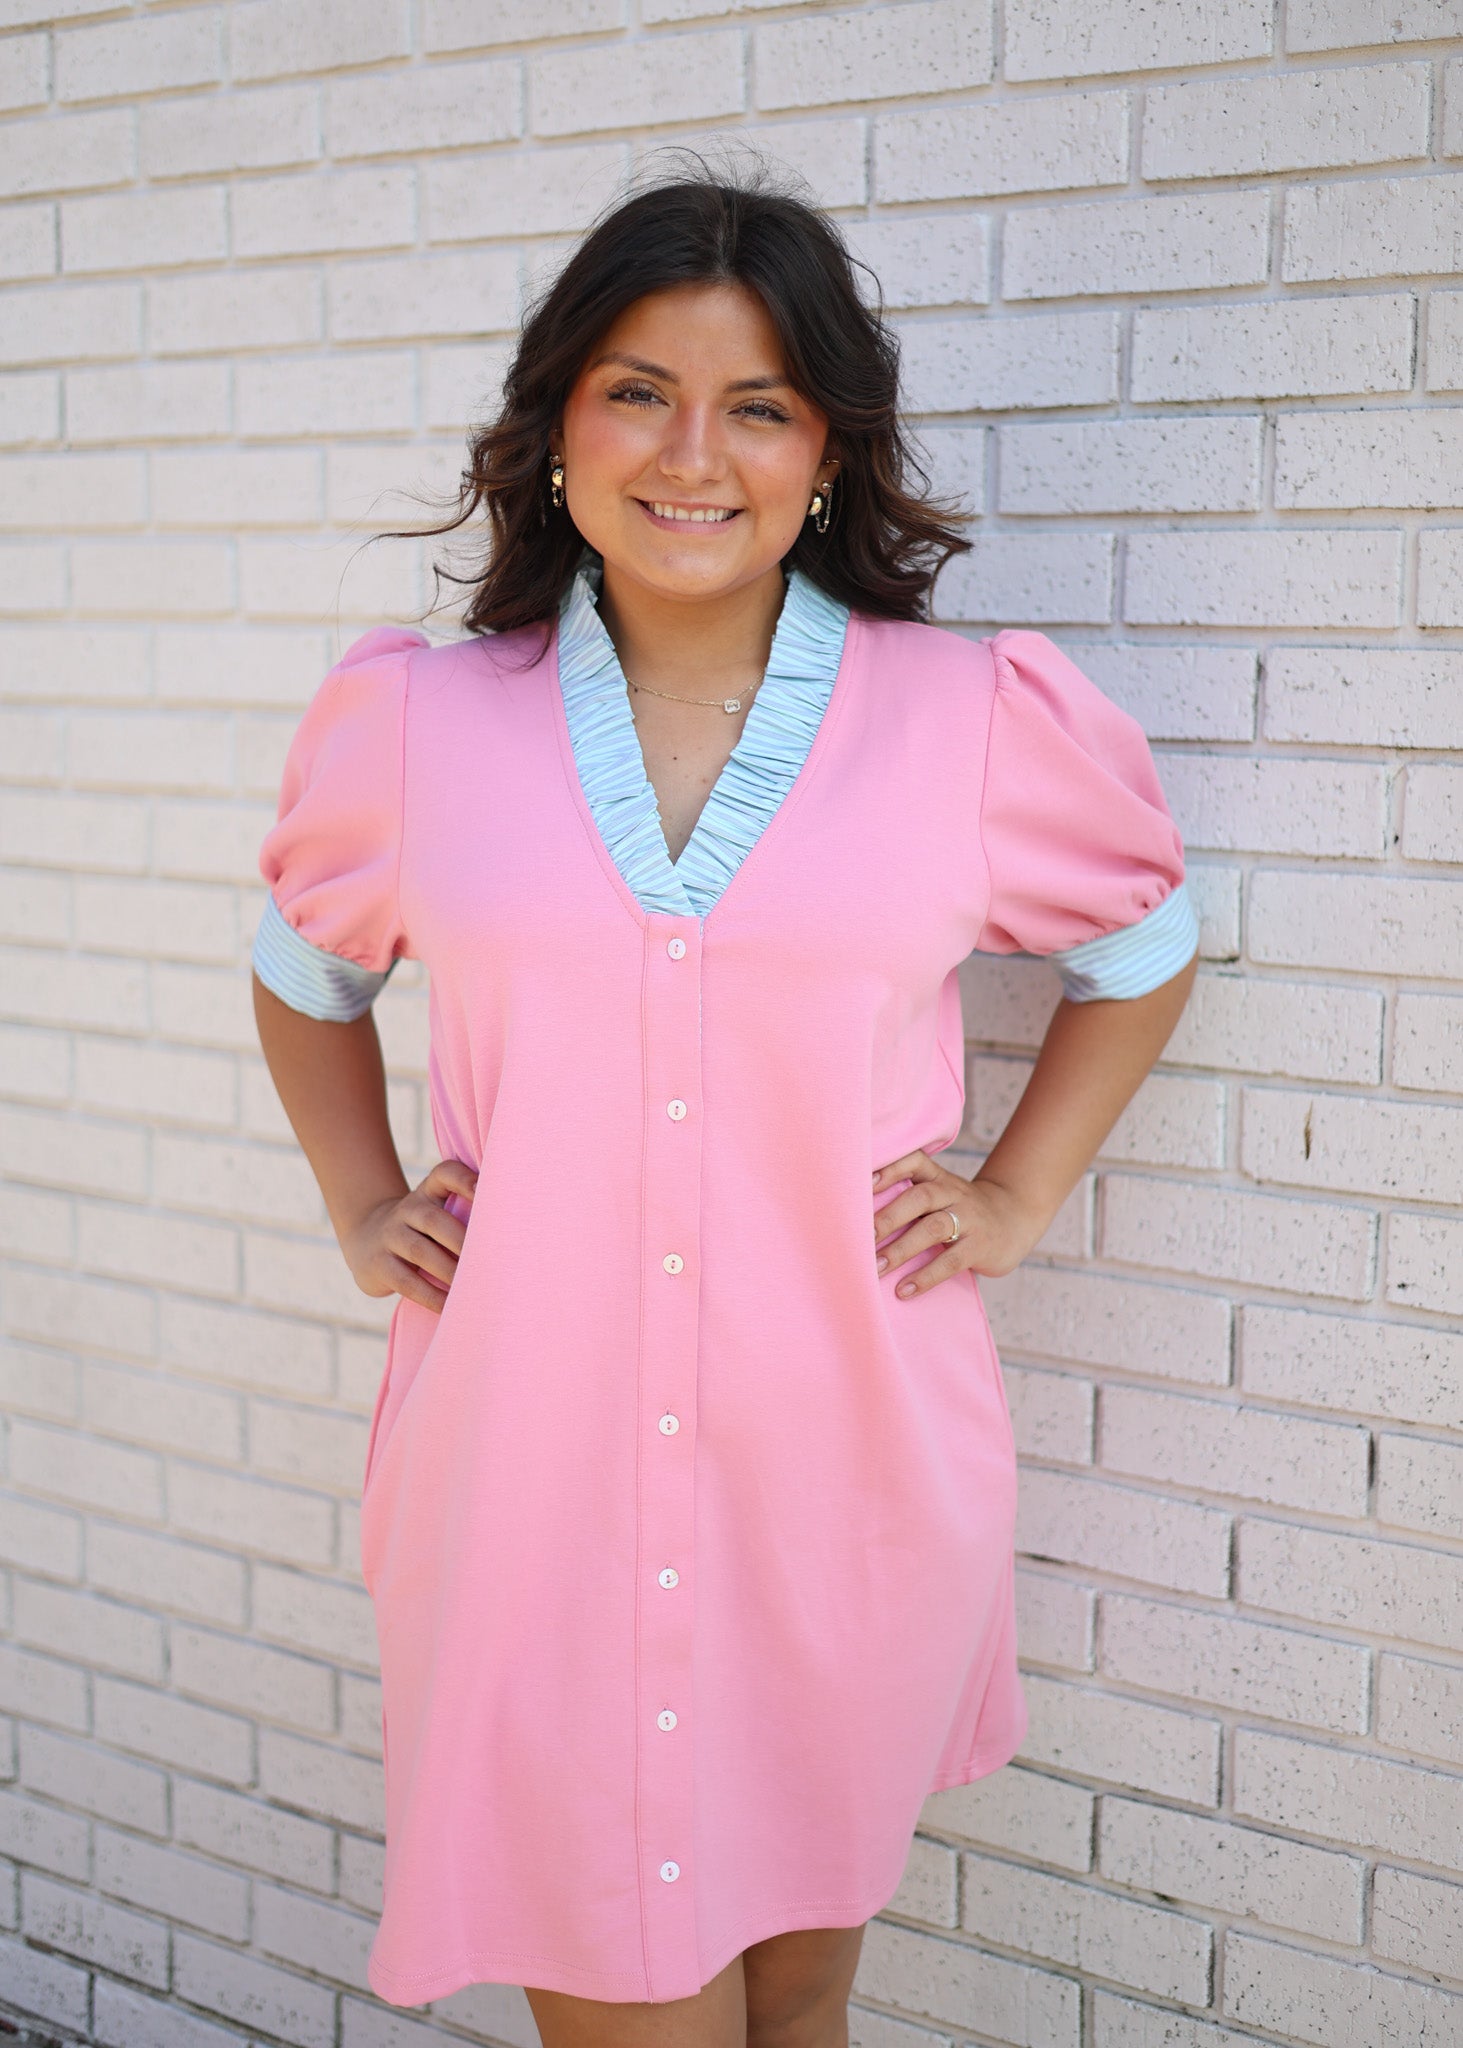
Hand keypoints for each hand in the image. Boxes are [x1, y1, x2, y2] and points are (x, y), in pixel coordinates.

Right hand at [341, 1159, 477, 1313]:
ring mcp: (390, 1236)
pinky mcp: (379, 1265)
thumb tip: (514, 1235)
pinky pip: (407, 1282)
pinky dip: (431, 1296)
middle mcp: (407, 1209)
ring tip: (473, 1287)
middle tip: (489, 1260)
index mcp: (428, 1192)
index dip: (463, 1179)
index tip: (483, 1189)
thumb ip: (466, 1212)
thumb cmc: (421, 1229)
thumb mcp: (436, 1210)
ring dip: (449, 1271)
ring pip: (419, 1251)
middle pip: (434, 1220)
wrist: (366, 1239)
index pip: (444, 1174)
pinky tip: (451, 1306)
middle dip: (461, 1241)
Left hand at [872, 1150, 1039, 1297]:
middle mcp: (953, 1193)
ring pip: (933, 1228)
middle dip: (887, 1217)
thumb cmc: (960, 1210)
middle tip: (859, 1238)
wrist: (1014, 1219)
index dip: (890, 1168)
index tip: (863, 1182)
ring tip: (875, 1268)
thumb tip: (856, 1220)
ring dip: (900, 1250)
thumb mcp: (940, 1194)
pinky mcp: (980, 1247)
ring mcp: (969, 1218)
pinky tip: (904, 1290)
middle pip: (919, 1197)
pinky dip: (925, 1277)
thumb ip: (909, 1198)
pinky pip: (950, 1261)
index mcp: (939, 1178)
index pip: (914, 1161)